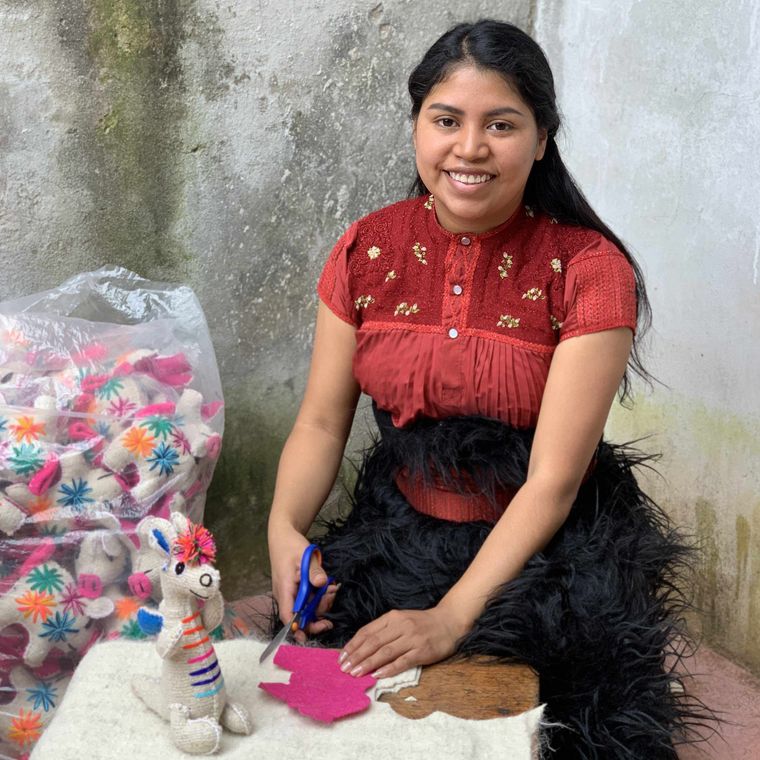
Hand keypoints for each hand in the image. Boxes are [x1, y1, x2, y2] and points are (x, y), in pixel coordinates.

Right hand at [267, 522, 336, 641]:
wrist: (282, 537)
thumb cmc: (291, 547)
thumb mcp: (304, 556)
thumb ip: (313, 571)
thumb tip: (322, 583)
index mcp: (284, 590)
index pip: (288, 616)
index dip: (299, 628)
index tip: (313, 633)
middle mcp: (286, 596)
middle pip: (302, 615)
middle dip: (319, 611)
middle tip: (331, 596)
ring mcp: (291, 594)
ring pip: (308, 608)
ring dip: (321, 602)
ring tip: (331, 589)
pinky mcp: (297, 590)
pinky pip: (309, 599)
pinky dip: (319, 596)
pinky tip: (327, 586)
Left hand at [337, 606, 466, 678]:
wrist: (449, 622)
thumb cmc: (421, 623)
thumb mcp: (401, 620)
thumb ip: (384, 630)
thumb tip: (361, 646)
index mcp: (393, 617)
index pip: (367, 631)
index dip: (353, 645)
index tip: (341, 657)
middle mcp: (401, 626)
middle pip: (373, 642)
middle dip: (356, 656)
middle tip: (344, 668)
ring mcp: (412, 638)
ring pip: (385, 652)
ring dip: (368, 663)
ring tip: (355, 673)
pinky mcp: (422, 651)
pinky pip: (402, 661)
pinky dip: (388, 668)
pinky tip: (377, 675)